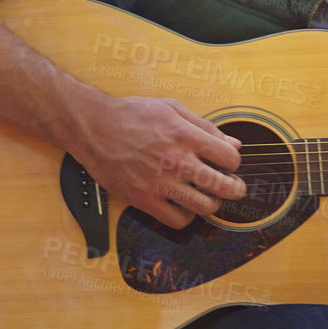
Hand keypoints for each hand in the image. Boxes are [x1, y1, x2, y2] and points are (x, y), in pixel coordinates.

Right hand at [69, 87, 244, 228]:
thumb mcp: (170, 108)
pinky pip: (177, 220)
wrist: (92, 126)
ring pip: (205, 207)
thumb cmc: (129, 114)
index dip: (233, 162)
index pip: (230, 158)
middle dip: (235, 189)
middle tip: (232, 187)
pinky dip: (186, 217)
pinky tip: (182, 205)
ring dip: (211, 203)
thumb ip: (204, 126)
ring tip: (206, 196)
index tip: (227, 163)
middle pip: (224, 187)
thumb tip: (233, 143)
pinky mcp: (143, 199)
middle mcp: (176, 160)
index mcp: (185, 135)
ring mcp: (160, 182)